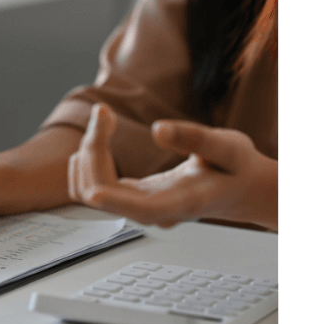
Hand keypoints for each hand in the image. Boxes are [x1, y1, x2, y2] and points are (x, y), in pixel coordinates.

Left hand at [68, 103, 277, 230]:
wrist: (238, 189)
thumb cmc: (236, 170)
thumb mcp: (229, 148)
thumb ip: (197, 139)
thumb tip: (159, 131)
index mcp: (182, 202)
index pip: (143, 210)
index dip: (116, 202)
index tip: (94, 193)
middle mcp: (153, 211)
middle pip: (105, 193)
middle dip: (94, 151)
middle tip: (103, 112)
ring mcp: (138, 207)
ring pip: (90, 192)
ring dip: (85, 155)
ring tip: (103, 120)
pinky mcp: (128, 198)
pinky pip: (92, 188)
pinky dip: (86, 162)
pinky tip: (98, 137)